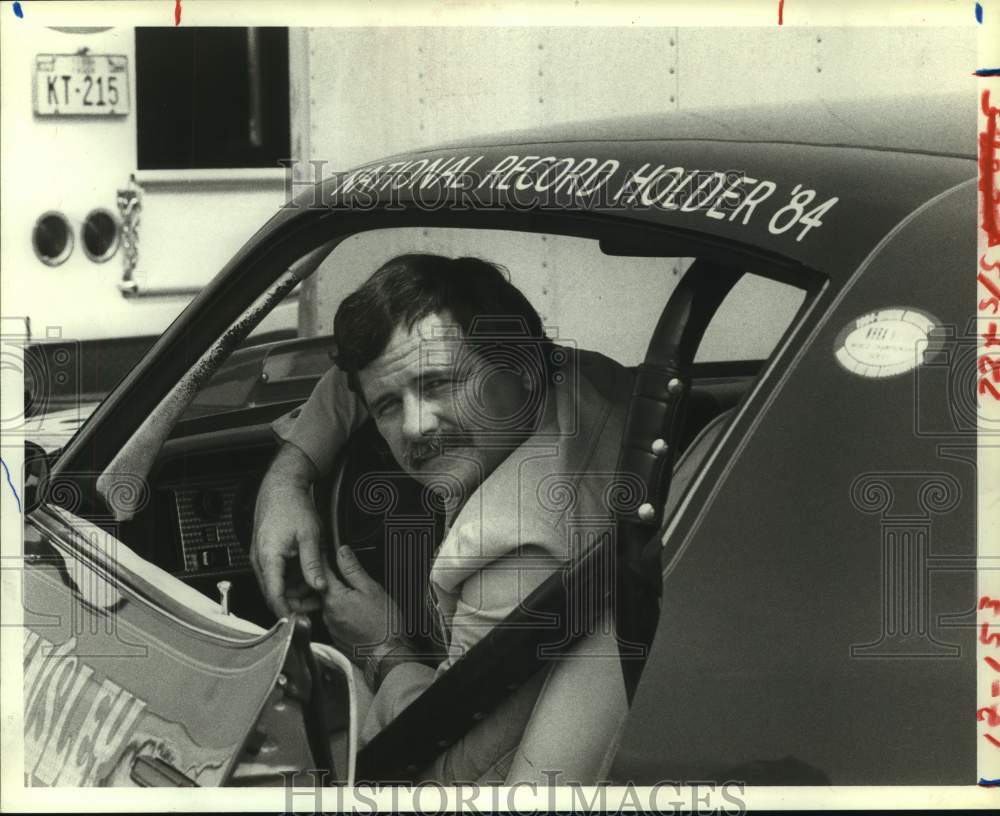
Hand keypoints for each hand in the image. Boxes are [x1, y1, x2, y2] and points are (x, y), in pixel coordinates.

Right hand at [250, 448, 325, 617]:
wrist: (281, 486)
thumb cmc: (292, 505)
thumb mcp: (310, 535)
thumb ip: (313, 563)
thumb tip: (319, 586)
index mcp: (268, 557)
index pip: (274, 596)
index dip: (286, 612)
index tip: (299, 623)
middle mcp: (260, 560)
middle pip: (275, 593)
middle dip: (295, 603)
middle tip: (316, 606)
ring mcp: (261, 557)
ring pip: (277, 585)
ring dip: (295, 590)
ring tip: (317, 589)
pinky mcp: (266, 553)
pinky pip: (277, 574)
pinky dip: (292, 579)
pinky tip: (308, 576)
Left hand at [321, 546, 405, 661]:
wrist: (388, 654)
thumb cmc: (384, 624)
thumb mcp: (371, 589)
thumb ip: (353, 569)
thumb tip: (342, 552)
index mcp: (334, 598)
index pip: (322, 571)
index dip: (324, 558)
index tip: (327, 550)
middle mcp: (327, 614)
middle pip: (324, 588)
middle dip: (333, 578)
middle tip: (347, 572)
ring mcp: (331, 627)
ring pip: (330, 603)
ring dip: (339, 596)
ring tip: (357, 594)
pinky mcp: (336, 637)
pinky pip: (335, 618)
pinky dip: (343, 611)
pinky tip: (357, 611)